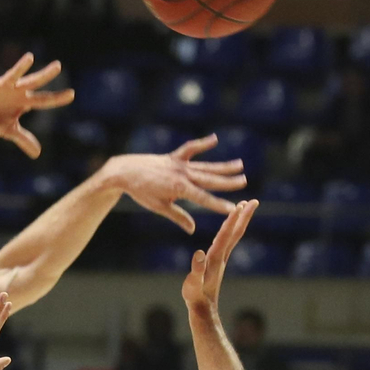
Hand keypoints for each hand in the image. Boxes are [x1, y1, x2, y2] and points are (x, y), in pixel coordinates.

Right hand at [0, 52, 74, 158]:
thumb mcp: (9, 131)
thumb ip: (23, 139)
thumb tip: (38, 154)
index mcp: (23, 101)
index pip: (43, 100)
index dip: (57, 99)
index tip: (72, 94)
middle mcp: (15, 90)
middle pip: (33, 82)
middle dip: (45, 75)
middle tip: (58, 66)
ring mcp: (0, 85)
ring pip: (13, 75)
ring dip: (21, 67)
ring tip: (30, 57)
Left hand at [102, 135, 249, 233]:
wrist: (124, 172)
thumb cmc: (141, 192)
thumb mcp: (159, 207)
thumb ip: (178, 216)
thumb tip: (192, 229)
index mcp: (179, 189)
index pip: (203, 199)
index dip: (219, 204)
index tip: (233, 208)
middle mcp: (182, 174)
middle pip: (209, 179)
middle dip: (227, 182)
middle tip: (244, 182)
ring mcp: (179, 164)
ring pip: (205, 165)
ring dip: (223, 165)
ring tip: (240, 164)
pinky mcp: (174, 157)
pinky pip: (190, 149)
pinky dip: (202, 144)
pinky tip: (214, 139)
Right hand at [182, 198, 257, 313]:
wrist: (203, 308)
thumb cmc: (195, 296)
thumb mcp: (193, 285)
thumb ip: (196, 270)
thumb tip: (199, 253)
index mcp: (215, 258)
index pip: (226, 235)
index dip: (232, 220)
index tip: (240, 205)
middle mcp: (222, 256)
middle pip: (236, 232)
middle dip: (244, 216)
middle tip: (254, 201)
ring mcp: (221, 259)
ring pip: (234, 236)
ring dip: (239, 221)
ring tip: (243, 207)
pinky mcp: (218, 261)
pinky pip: (228, 241)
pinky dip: (231, 230)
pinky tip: (229, 226)